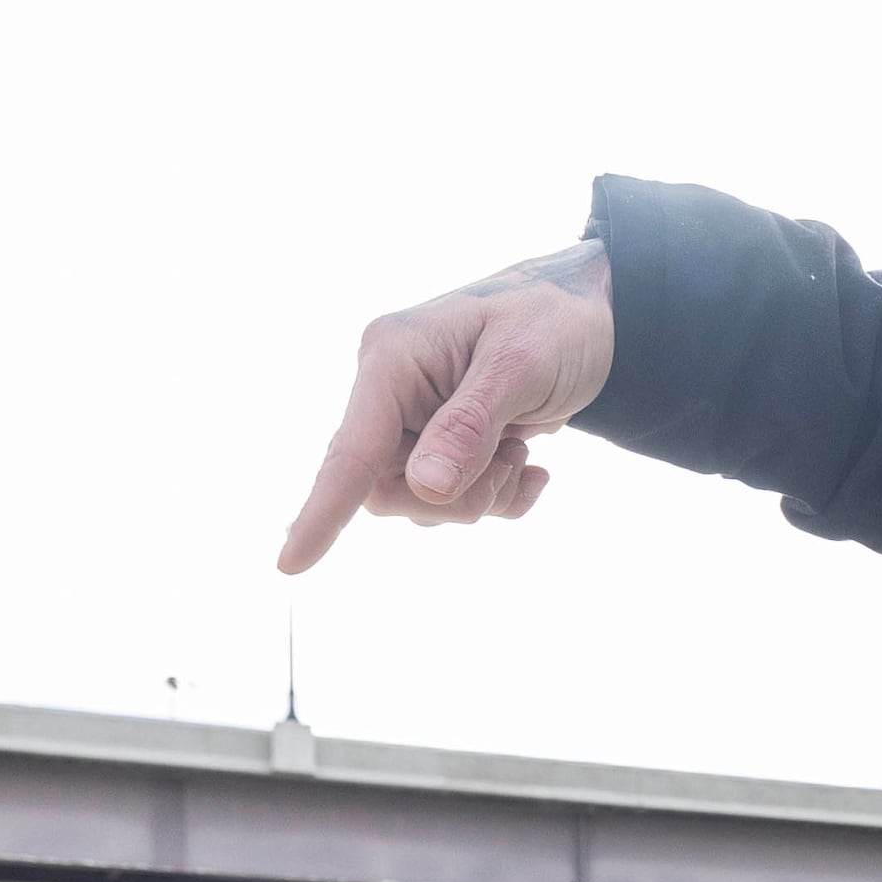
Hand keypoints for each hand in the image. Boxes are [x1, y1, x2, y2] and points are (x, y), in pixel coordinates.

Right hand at [275, 242, 615, 573]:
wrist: (590, 317)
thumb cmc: (553, 321)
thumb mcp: (521, 365)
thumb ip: (470, 425)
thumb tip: (425, 488)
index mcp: (392, 358)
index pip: (351, 449)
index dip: (322, 509)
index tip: (290, 564)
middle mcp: (389, 392)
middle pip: (386, 490)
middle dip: (453, 497)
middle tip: (510, 460)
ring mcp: (412, 421)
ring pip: (421, 503)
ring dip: (480, 495)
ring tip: (520, 447)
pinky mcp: (440, 444)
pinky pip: (452, 501)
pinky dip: (498, 497)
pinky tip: (530, 467)